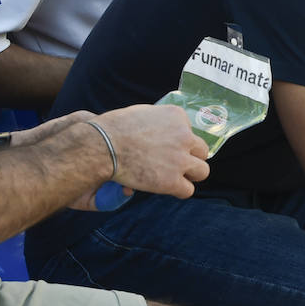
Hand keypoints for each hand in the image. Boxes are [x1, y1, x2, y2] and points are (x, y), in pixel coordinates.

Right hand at [94, 103, 210, 197]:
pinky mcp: (172, 180)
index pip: (190, 131)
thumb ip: (159, 123)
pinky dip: (178, 191)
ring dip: (190, 175)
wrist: (102, 146)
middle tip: (175, 164)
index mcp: (177, 116)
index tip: (165, 147)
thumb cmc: (114, 129)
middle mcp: (184, 136)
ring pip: (202, 171)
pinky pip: (188, 190)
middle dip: (190, 158)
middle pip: (202, 151)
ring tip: (174, 177)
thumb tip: (162, 134)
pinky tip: (166, 188)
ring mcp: (180, 159)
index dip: (179, 142)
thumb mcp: (143, 114)